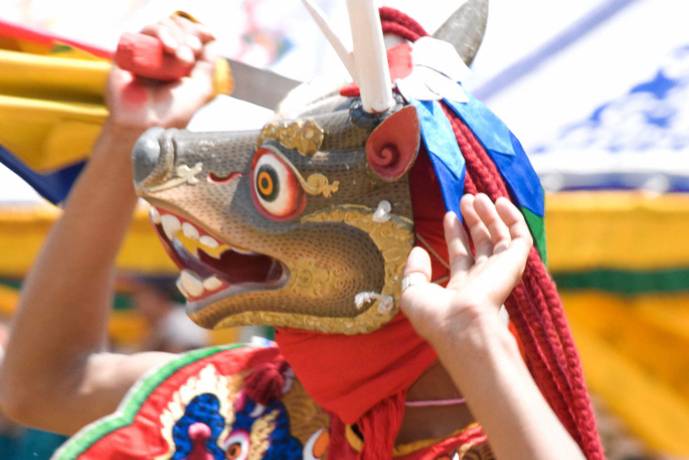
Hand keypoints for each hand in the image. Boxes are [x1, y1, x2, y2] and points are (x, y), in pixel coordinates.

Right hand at [106, 15, 217, 130]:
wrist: (147, 124)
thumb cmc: (173, 112)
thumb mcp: (200, 88)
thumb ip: (207, 64)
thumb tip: (212, 40)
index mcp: (180, 64)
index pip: (190, 36)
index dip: (198, 33)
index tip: (205, 40)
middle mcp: (163, 57)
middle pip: (178, 28)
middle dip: (189, 36)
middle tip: (190, 54)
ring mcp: (147, 54)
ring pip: (163, 27)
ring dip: (176, 35)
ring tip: (180, 55)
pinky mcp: (129, 52)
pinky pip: (145, 32)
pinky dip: (160, 33)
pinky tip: (168, 47)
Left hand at [400, 194, 532, 345]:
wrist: (462, 325)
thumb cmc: (436, 317)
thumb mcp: (412, 292)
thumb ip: (414, 271)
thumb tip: (418, 251)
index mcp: (462, 289)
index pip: (461, 255)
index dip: (455, 234)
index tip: (448, 215)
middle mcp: (483, 280)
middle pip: (481, 243)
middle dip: (473, 221)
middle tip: (465, 200)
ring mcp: (500, 271)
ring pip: (500, 237)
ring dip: (490, 215)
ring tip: (477, 197)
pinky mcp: (514, 264)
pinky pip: (520, 237)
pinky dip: (513, 218)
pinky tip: (499, 203)